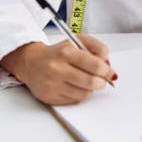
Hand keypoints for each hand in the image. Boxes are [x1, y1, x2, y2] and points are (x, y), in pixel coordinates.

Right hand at [0, 34, 116, 105]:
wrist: (32, 62)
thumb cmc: (58, 52)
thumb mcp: (78, 41)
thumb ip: (98, 48)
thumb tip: (108, 65)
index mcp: (66, 52)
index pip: (96, 65)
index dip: (107, 71)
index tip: (110, 72)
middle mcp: (57, 68)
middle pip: (91, 82)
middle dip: (102, 82)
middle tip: (102, 80)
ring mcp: (52, 84)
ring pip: (84, 94)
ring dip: (92, 89)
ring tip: (89, 82)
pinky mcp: (49, 97)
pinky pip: (74, 100)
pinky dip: (80, 94)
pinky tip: (76, 86)